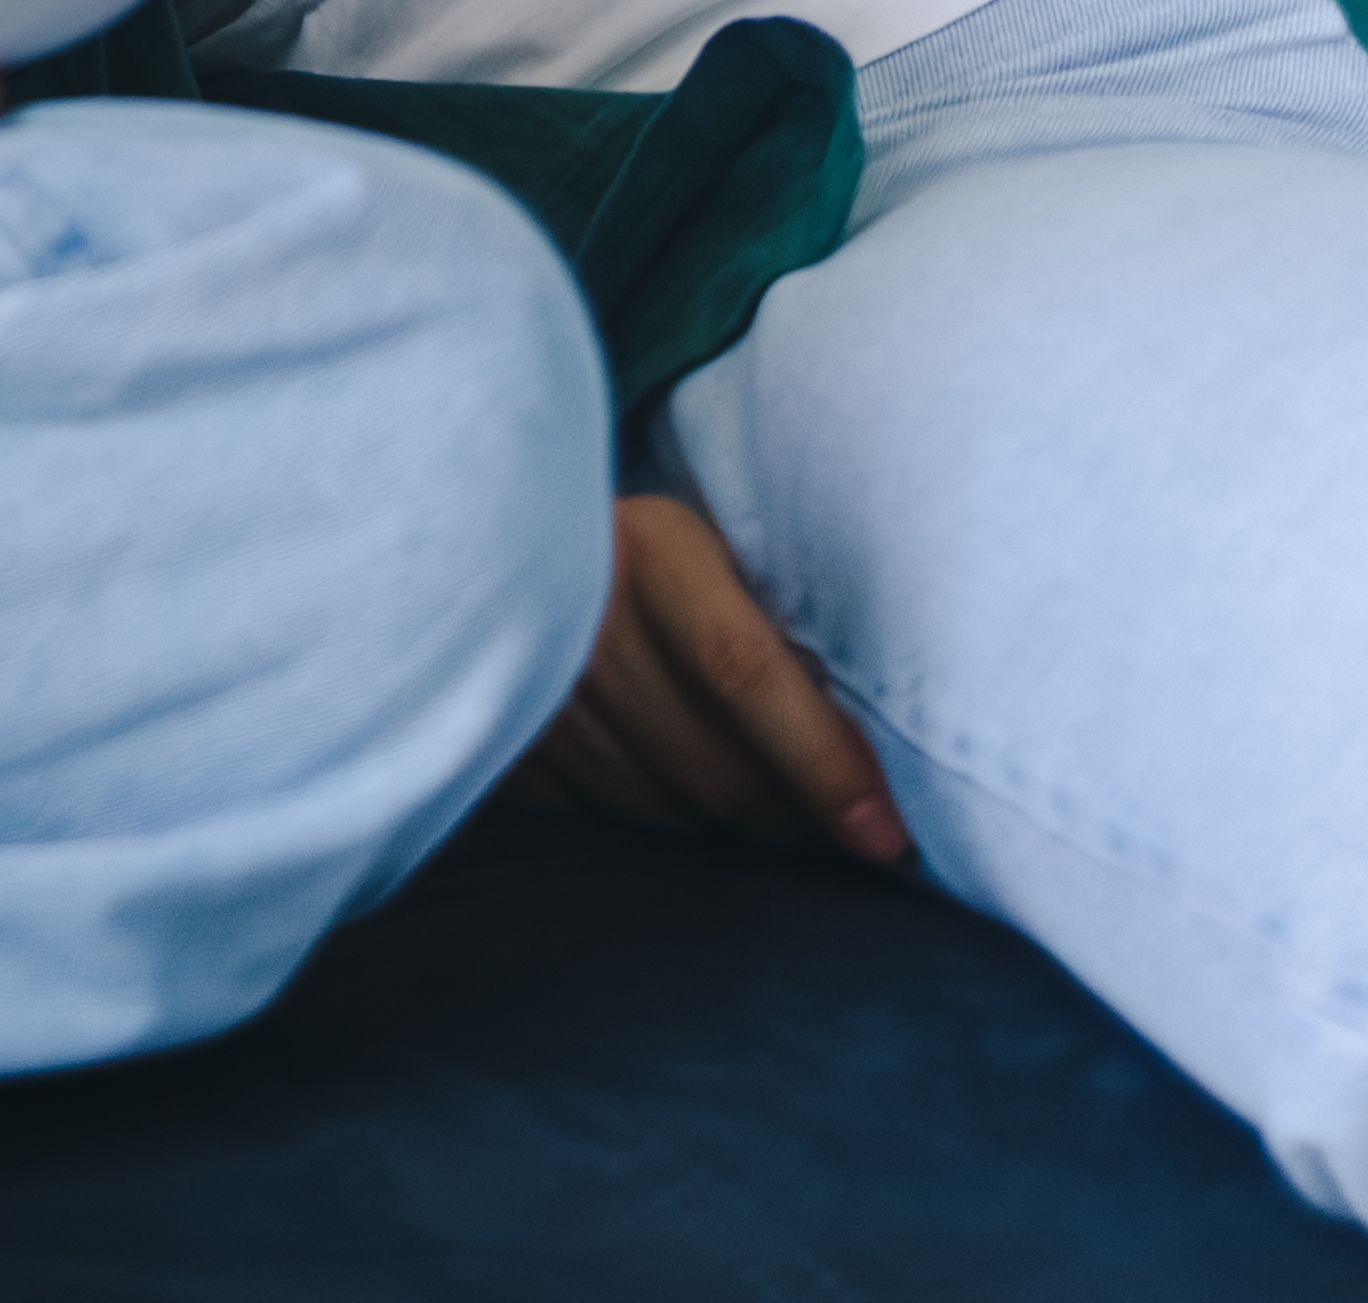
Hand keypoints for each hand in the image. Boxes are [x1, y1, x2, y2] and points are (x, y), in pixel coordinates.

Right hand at [515, 494, 906, 864]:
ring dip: (721, 821)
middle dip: (793, 818)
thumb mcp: (704, 548)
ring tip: (749, 787)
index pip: (745, 674)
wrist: (481, 532)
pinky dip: (641, 813)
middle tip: (840, 826)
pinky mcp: (496, 744)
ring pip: (662, 813)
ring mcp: (531, 692)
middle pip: (714, 770)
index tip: (885, 836)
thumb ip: (774, 618)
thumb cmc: (636, 550)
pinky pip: (595, 819)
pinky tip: (656, 774)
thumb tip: (870, 736)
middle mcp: (582, 623)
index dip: (822, 762)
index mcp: (649, 552)